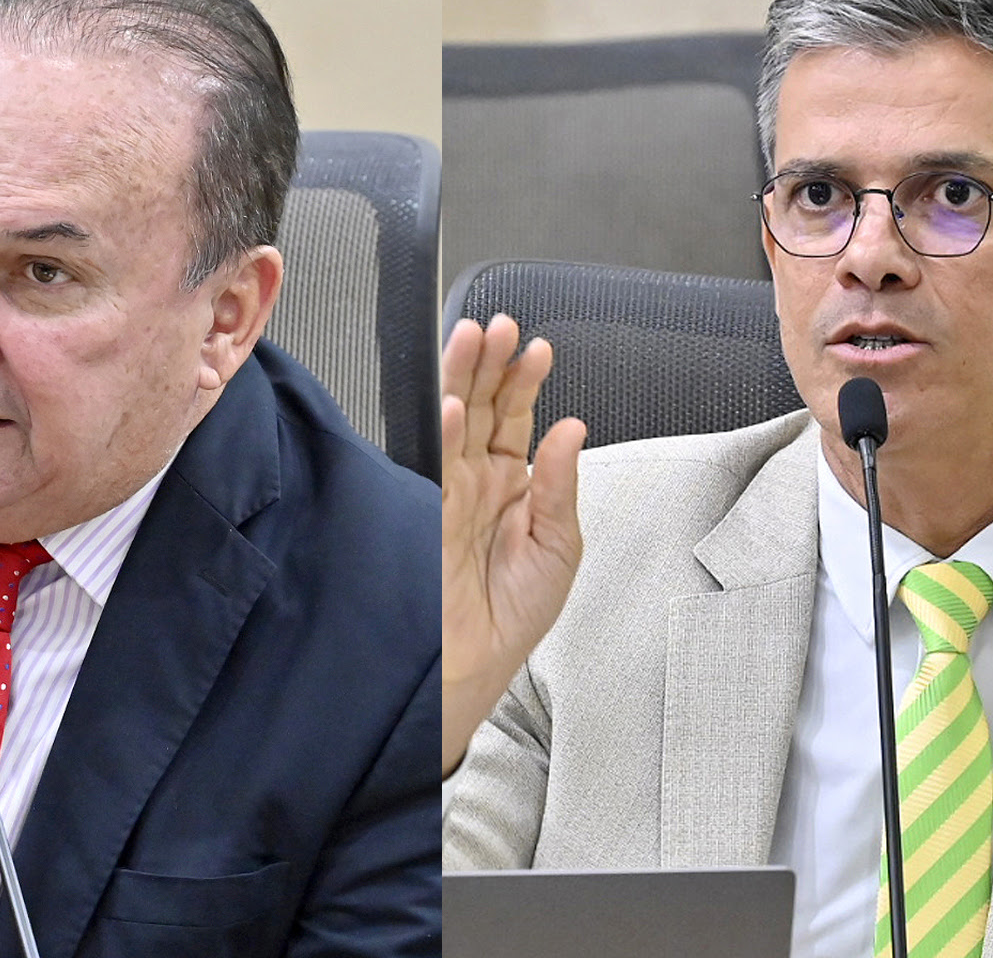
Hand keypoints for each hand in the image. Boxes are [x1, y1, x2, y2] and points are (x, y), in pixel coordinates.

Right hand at [441, 314, 585, 774]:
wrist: (473, 665)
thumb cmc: (514, 617)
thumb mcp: (559, 547)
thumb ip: (560, 484)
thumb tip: (571, 428)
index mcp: (511, 485)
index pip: (515, 416)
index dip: (525, 381)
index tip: (537, 349)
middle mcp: (475, 480)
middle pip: (480, 405)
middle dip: (489, 362)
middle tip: (500, 327)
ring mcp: (445, 490)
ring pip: (452, 419)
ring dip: (461, 377)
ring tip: (474, 338)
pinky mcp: (421, 509)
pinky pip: (431, 460)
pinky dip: (441, 431)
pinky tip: (452, 405)